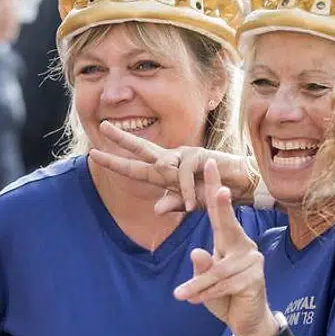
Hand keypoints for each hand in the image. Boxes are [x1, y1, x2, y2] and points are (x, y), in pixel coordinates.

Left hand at [88, 121, 257, 213]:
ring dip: (178, 189)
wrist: (240, 187)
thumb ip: (174, 204)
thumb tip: (156, 210)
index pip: (135, 167)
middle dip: (122, 138)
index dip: (115, 161)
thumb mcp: (191, 203)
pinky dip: (188, 191)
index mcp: (165, 172)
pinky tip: (195, 203)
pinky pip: (184, 174)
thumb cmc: (214, 193)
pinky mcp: (198, 155)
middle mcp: (171, 160)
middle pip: (142, 147)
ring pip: (165, 167)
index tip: (94, 153)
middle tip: (102, 125)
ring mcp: (184, 155)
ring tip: (192, 204)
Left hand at [172, 160, 272, 335]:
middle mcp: (244, 246)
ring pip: (216, 270)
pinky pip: (223, 285)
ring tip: (181, 295)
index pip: (219, 211)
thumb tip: (197, 251)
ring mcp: (252, 262)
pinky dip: (207, 293)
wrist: (247, 321)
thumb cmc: (225, 295)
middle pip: (228, 224)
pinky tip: (195, 300)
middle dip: (223, 205)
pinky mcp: (254, 279)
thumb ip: (200, 267)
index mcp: (229, 240)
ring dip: (197, 285)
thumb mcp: (204, 281)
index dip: (213, 187)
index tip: (208, 162)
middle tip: (222, 188)